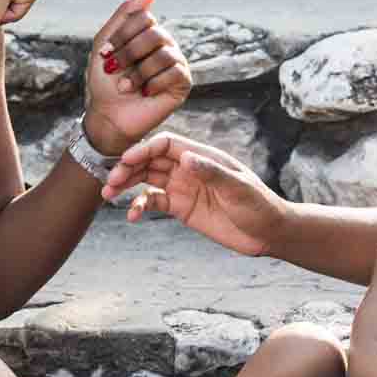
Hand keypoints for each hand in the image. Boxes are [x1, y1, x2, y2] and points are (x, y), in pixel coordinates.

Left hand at [82, 0, 192, 154]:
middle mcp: (165, 45)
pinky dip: (154, 83)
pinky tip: (145, 93)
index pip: (144, 17)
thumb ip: (125, 14)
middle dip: (129, 53)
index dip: (122, 35)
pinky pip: (175, 72)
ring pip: (164, 54)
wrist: (107, 116)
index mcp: (148, 34)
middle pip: (155, 33)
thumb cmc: (105, 82)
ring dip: (138, 72)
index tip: (106, 54)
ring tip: (127, 87)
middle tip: (115, 70)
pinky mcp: (183, 84)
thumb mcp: (105, 42)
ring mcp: (176, 64)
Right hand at [102, 132, 284, 257]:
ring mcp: (183, 187)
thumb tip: (185, 158)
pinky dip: (139, 206)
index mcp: (201, 156)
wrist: (267, 232)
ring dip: (126, 185)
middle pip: (150, 160)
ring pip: (147, 179)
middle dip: (128, 168)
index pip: (165, 144)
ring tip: (108, 194)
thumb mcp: (238, 188)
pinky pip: (154, 202)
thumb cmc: (259, 204)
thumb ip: (211, 172)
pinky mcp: (181, 208)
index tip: (126, 160)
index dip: (144, 149)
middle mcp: (188, 168)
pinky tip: (131, 216)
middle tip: (110, 181)